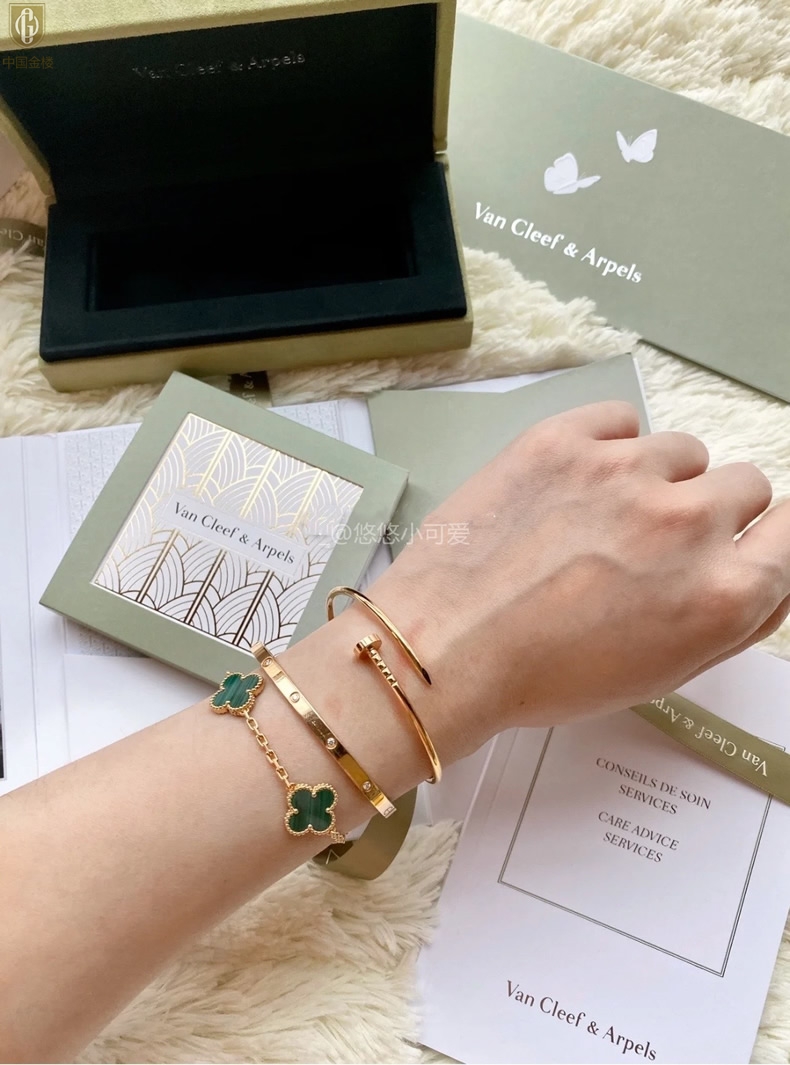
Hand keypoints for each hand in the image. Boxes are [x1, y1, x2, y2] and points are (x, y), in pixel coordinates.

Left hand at [368, 402, 789, 762]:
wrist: (445, 648)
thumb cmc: (544, 677)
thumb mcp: (662, 671)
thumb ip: (735, 616)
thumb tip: (768, 568)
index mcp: (722, 594)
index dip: (769, 535)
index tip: (745, 536)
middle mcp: (687, 523)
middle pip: (744, 483)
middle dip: (710, 509)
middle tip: (654, 540)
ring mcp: (624, 471)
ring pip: (681, 449)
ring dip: (655, 478)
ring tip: (599, 517)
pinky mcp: (566, 438)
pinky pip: (620, 420)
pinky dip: (607, 445)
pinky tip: (573, 484)